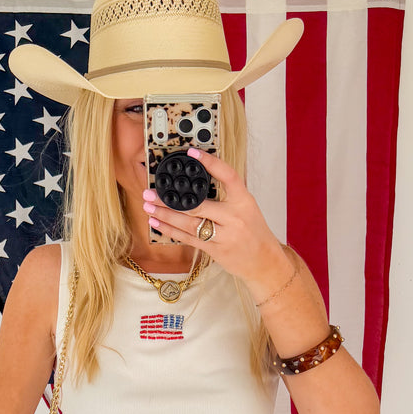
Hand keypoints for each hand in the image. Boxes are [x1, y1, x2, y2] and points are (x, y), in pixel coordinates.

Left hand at [141, 147, 291, 298]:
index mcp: (244, 201)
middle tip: (150, 192)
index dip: (210, 162)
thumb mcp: (247, 207)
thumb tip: (196, 184)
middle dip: (170, 199)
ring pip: (189, 224)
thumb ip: (226, 195)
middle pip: (197, 205)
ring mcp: (225, 236)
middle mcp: (234, 217)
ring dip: (165, 215)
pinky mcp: (216, 251)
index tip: (192, 152)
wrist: (264, 261)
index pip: (228, 175)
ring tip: (148, 206)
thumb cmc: (253, 232)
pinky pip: (189, 239)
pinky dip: (171, 230)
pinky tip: (157, 223)